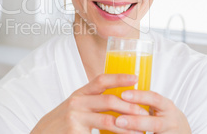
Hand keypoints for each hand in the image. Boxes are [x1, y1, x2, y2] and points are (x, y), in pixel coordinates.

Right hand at [31, 74, 147, 133]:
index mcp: (79, 94)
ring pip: (109, 120)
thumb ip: (92, 102)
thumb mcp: (75, 107)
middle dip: (130, 106)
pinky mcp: (75, 131)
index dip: (119, 77)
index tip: (135, 78)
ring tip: (140, 130)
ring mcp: (75, 117)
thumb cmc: (63, 122)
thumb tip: (118, 101)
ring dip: (127, 126)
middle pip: (109, 100)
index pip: (101, 80)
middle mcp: (77, 102)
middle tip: (144, 113)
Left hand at [114, 90, 191, 133]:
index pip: (154, 99)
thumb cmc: (164, 116)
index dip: (139, 96)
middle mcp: (170, 122)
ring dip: (135, 133)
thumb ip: (143, 99)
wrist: (182, 131)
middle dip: (135, 122)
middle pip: (154, 123)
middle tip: (119, 121)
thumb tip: (120, 92)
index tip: (123, 95)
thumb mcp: (158, 105)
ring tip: (120, 130)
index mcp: (167, 107)